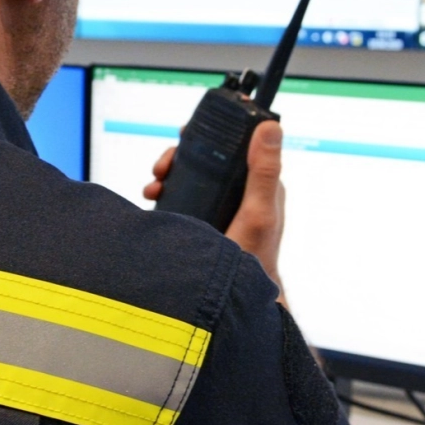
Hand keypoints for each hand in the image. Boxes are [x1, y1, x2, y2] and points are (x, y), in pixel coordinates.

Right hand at [143, 122, 287, 302]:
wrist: (235, 298)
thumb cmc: (255, 256)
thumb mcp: (259, 211)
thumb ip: (264, 171)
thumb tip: (270, 127)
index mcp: (257, 181)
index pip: (234, 142)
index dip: (211, 132)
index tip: (186, 132)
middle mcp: (239, 188)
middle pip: (206, 156)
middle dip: (180, 155)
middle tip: (163, 166)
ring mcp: (219, 203)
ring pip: (190, 174)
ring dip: (168, 173)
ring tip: (154, 185)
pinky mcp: (203, 216)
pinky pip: (181, 194)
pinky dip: (164, 191)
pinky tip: (154, 198)